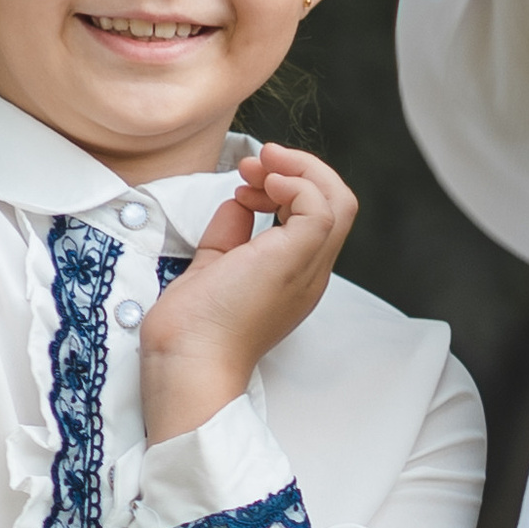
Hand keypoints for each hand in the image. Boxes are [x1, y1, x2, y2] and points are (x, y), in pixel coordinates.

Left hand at [139, 145, 356, 441]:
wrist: (189, 363)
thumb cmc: (193, 329)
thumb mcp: (214, 265)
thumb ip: (230, 233)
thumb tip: (239, 201)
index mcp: (293, 276)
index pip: (315, 217)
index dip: (285, 187)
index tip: (244, 184)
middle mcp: (309, 273)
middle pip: (337, 203)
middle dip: (297, 169)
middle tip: (255, 164)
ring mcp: (307, 269)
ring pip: (339, 200)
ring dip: (300, 169)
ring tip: (260, 166)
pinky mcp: (296, 261)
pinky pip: (321, 207)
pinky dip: (297, 183)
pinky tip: (264, 183)